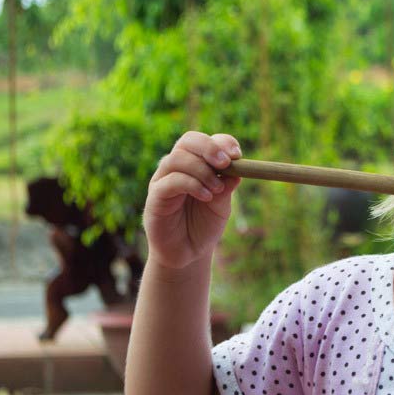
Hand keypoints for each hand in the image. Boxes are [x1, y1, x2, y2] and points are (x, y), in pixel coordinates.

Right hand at [144, 131, 241, 269]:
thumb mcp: (222, 206)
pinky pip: (170, 182)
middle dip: (208, 147)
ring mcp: (163, 180)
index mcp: (196, 164)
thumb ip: (227, 187)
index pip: (205, 141)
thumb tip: (238, 170)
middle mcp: (177, 168)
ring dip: (202, 170)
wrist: (187, 253)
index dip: (222, 142)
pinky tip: (207, 196)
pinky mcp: (155, 197)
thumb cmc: (204, 226)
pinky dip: (192, 185)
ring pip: (177, 159)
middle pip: (188, 141)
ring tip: (217, 188)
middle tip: (226, 163)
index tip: (237, 155)